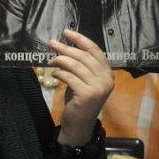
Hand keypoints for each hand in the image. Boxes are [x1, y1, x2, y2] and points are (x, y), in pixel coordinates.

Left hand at [48, 29, 113, 144]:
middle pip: (84, 56)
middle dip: (66, 48)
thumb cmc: (79, 101)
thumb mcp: (83, 80)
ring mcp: (98, 88)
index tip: (66, 32)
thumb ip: (80, 66)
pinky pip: (69, 77)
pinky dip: (59, 73)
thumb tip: (64, 47)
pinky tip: (54, 74)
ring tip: (50, 61)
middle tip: (52, 43)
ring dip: (60, 60)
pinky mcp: (87, 95)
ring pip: (76, 65)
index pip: (95, 50)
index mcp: (108, 73)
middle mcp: (107, 79)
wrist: (79, 126)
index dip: (81, 39)